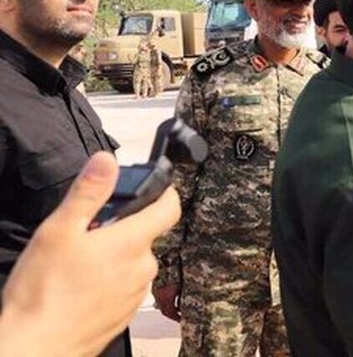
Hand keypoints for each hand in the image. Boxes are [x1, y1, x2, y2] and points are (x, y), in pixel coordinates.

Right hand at [0, 152, 179, 356]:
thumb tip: (107, 161)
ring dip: (114, 257)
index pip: (169, 208)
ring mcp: (136, 294)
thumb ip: (88, 193)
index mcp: (132, 242)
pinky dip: (108, 282)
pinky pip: (124, 287)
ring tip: (78, 264)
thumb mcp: (60, 230)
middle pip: (145, 235)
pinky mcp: (125, 314)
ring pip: (133, 262)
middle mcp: (143, 268)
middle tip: (89, 233)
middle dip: (122, 229)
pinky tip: (80, 287)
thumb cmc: (44, 291)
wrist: (36, 347)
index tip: (155, 187)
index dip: (165, 193)